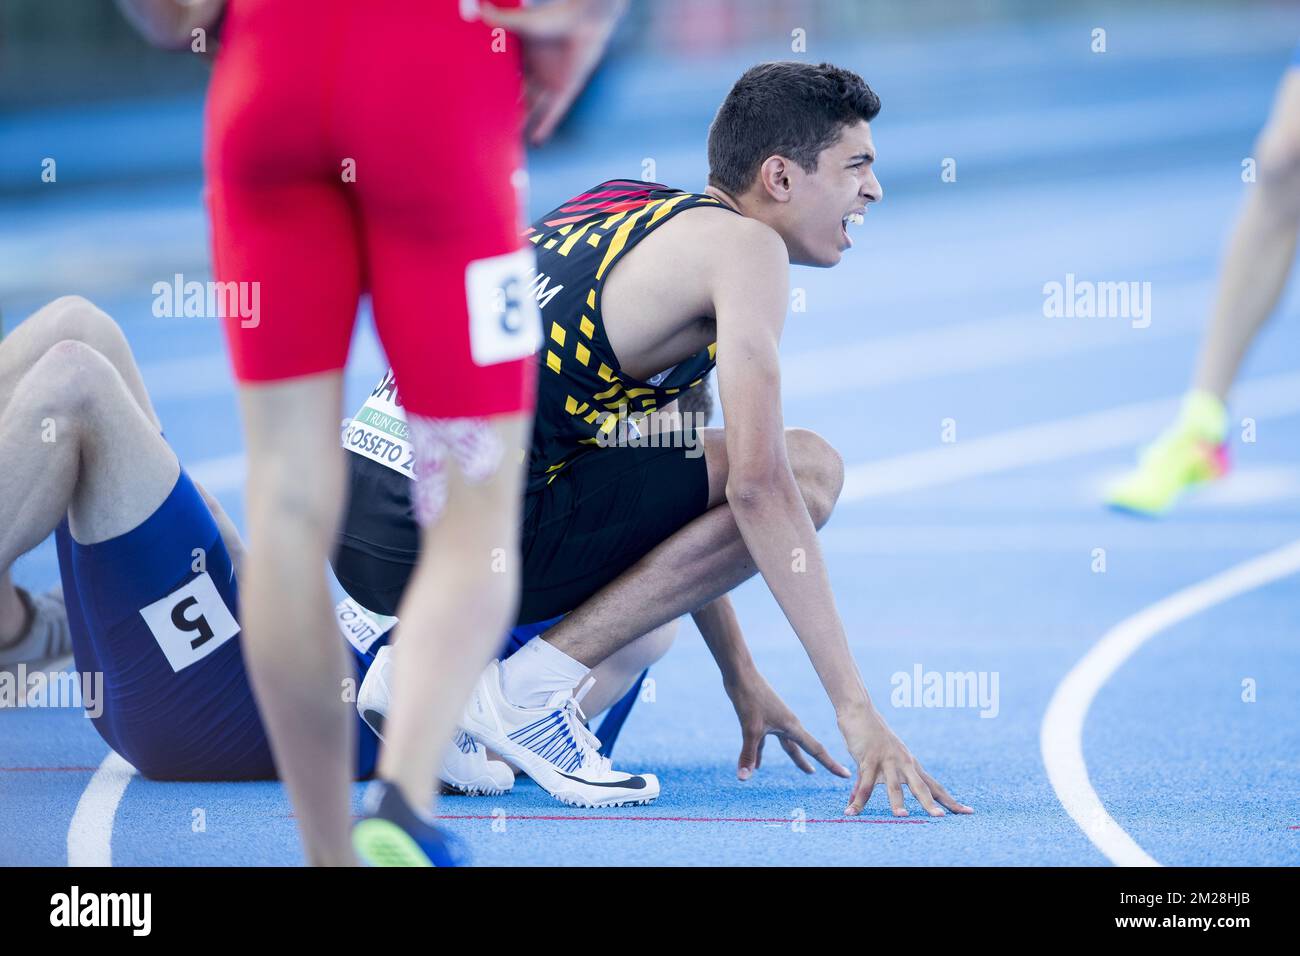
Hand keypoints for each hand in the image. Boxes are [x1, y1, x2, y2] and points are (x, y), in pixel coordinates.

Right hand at [480, 0, 626, 144]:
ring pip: (533, 107)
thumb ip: (500, 20)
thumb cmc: (555, 16)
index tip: (474, 100)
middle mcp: (536, 71)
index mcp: (523, 56)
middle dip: (503, 108)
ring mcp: (551, 82)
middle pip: (516, 94)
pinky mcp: (566, 90)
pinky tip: (535, 142)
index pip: (504, 77)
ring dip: (522, 121)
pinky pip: (554, 114)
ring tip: (505, 138)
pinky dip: (545, 127)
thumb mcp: (523, 23)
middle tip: (485, 123)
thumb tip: (477, 9)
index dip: (491, 88)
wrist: (584, 21)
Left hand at [725, 670, 849, 780]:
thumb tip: (742, 779)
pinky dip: (763, 753)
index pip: (816, 750)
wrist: (741, 673)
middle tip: (833, 774)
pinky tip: (758, 765)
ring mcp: (775, 720)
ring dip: (795, 757)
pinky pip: (767, 741)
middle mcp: (787, 724)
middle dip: (814, 762)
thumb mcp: (750, 729)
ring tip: (807, 771)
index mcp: (792, 727)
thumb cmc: (749, 697)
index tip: (846, 775)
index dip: (831, 764)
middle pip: (804, 748)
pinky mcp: (762, 717)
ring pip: (787, 744)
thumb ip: (748, 755)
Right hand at [838, 703, 972, 816]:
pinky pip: (865, 783)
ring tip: (902, 818)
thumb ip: (867, 781)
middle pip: (921, 787)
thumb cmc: (868, 735)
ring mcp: (887, 760)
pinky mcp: (869, 758)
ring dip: (897, 802)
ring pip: (894, 786)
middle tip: (941, 818)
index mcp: (910, 764)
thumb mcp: (874, 759)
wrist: (859, 710)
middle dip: (930, 804)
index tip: (968, 812)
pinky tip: (851, 811)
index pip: (933, 786)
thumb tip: (855, 797)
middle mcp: (903, 762)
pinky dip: (858, 799)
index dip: (949, 800)